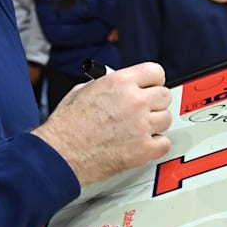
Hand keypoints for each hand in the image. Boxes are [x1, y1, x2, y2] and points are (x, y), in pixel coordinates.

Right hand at [32, 62, 171, 185]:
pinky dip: (155, 145)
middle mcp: (134, 101)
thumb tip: (119, 86)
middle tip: (144, 109)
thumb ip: (108, 85)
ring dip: (155, 123)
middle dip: (154, 102)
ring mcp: (141, 125)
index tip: (151, 86)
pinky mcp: (143, 149)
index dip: (152, 80)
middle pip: (165, 95)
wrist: (60, 154)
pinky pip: (164, 143)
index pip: (155, 72)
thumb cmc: (66, 126)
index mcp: (120, 82)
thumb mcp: (83, 90)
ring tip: (139, 128)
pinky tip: (141, 143)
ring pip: (166, 119)